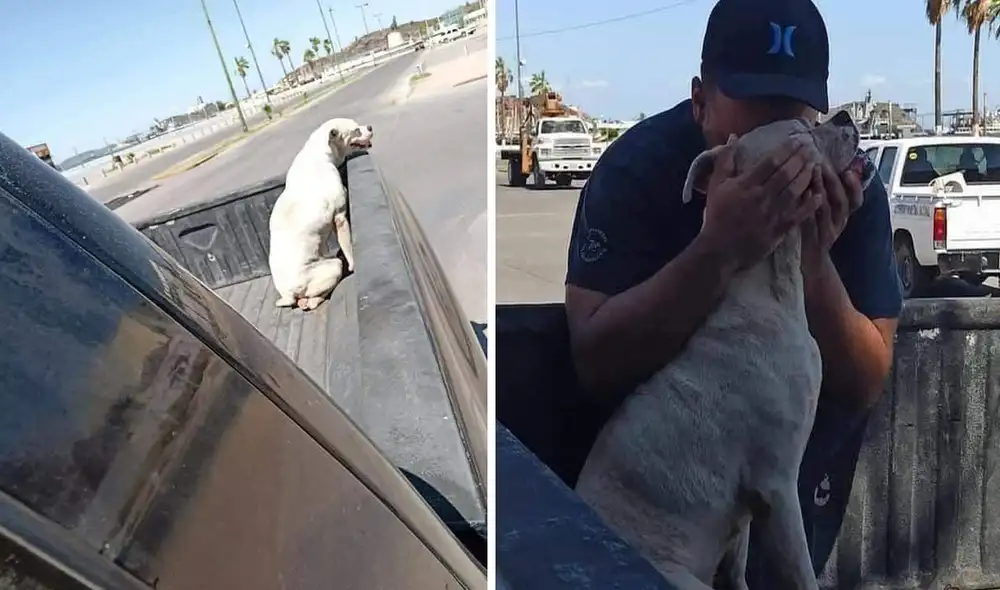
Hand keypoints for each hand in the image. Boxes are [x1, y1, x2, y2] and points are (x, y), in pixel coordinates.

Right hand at [700, 135, 822, 268]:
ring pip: (794, 191)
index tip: (798, 141)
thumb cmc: (717, 216)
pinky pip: (798, 214)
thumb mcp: (716, 186)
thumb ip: (725, 160)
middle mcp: (761, 196)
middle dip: (801, 159)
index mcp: (746, 185)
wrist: (719, 250)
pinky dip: (809, 205)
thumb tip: (733, 137)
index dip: (786, 150)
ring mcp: (772, 214)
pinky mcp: (779, 230)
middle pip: (786, 174)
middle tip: (811, 148)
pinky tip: (818, 195)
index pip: (770, 162)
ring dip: (807, 176)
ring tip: (816, 165)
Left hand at [801, 162, 863, 260]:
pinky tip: (803, 194)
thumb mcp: (825, 215)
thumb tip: (826, 170)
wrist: (813, 263)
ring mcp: (827, 232)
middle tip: (823, 165)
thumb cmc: (816, 233)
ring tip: (813, 173)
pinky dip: (808, 206)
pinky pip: (812, 221)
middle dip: (833, 181)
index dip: (855, 186)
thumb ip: (828, 196)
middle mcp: (839, 223)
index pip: (856, 200)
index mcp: (844, 216)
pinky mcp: (814, 240)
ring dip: (821, 189)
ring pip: (827, 209)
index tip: (849, 171)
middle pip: (841, 201)